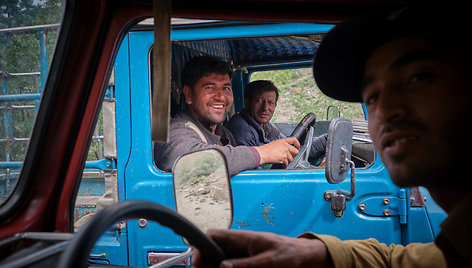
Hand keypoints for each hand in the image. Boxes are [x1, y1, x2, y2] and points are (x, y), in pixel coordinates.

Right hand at [192, 229, 331, 267]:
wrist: (305, 257)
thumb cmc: (291, 254)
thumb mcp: (269, 261)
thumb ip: (246, 264)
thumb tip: (223, 266)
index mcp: (243, 238)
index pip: (214, 235)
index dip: (201, 246)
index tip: (198, 262)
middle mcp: (240, 244)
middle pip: (214, 249)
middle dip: (205, 261)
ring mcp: (243, 252)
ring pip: (221, 259)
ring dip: (215, 266)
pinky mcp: (248, 260)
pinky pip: (232, 264)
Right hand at [254, 137, 299, 165]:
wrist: (262, 153)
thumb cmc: (265, 149)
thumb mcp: (275, 143)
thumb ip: (282, 145)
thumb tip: (286, 150)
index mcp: (283, 141)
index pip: (294, 140)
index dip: (297, 144)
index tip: (298, 147)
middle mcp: (285, 146)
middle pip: (295, 151)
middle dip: (293, 155)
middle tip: (290, 156)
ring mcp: (285, 152)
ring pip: (291, 158)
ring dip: (288, 160)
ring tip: (283, 160)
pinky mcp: (283, 158)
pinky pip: (287, 163)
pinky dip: (284, 165)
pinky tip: (282, 164)